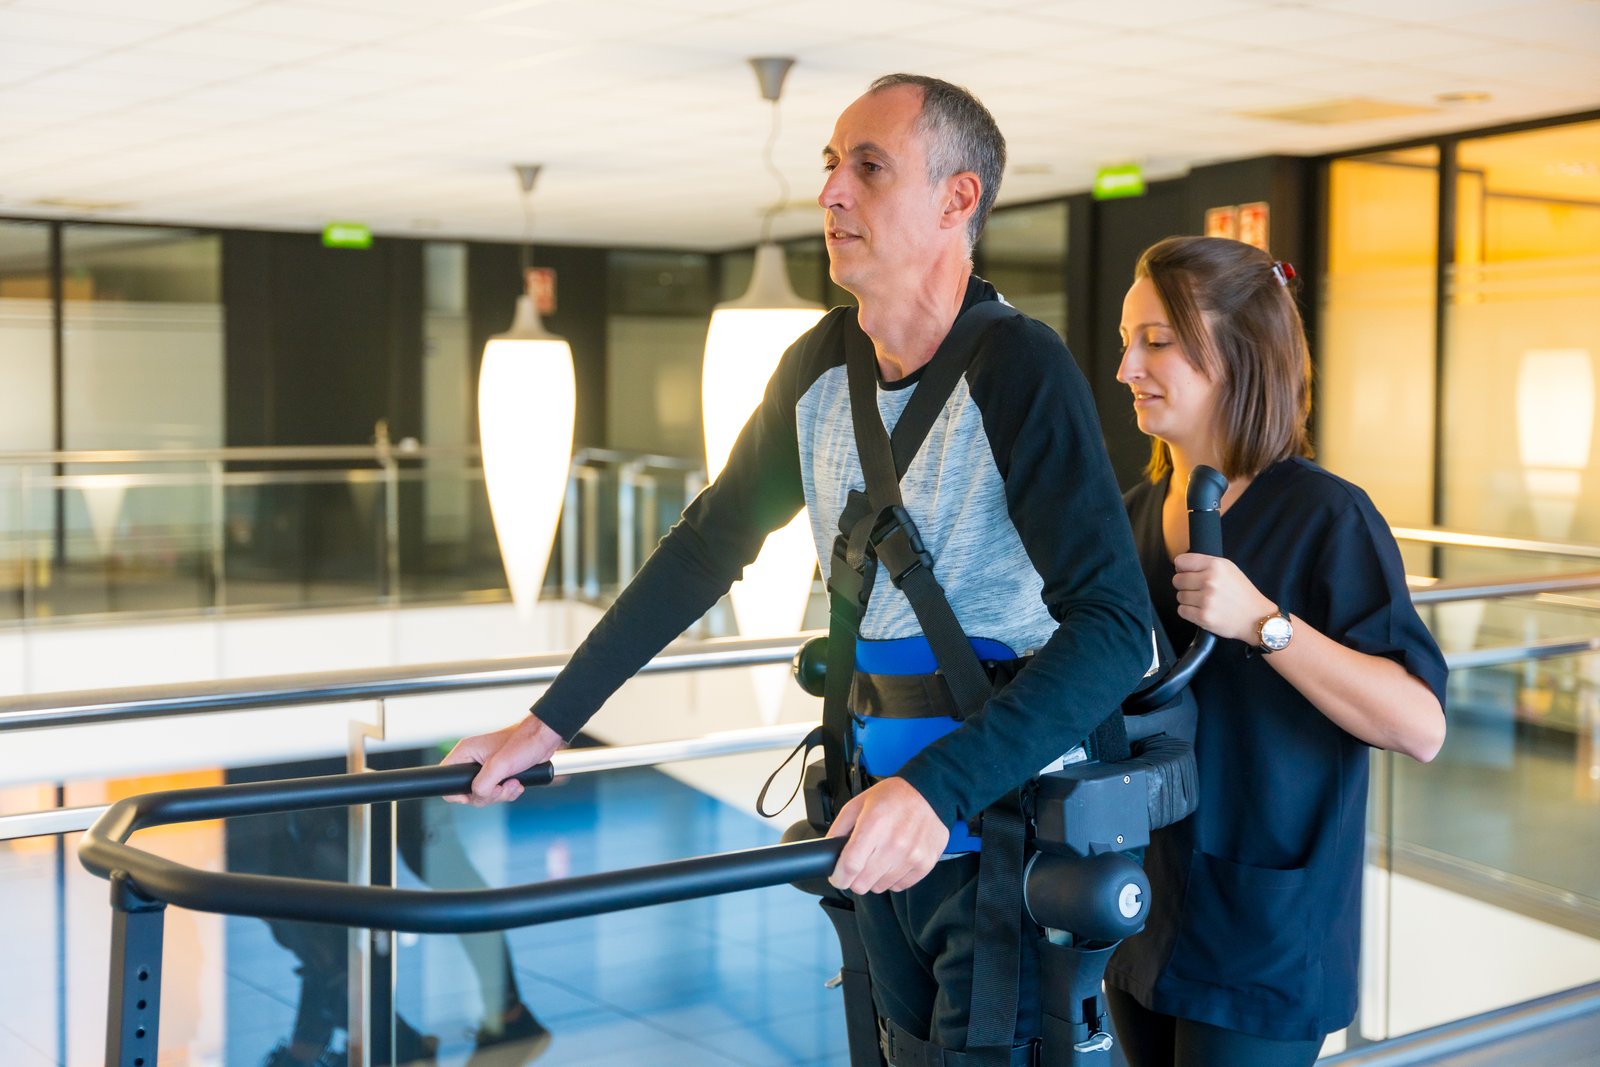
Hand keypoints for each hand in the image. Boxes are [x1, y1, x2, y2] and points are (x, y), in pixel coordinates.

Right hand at [442, 716, 564, 805]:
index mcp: (466, 752)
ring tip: (514, 783)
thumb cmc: (524, 743)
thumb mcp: (499, 766)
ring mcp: (485, 767)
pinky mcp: (498, 773)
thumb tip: (477, 796)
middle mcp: (472, 760)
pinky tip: (517, 783)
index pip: (445, 777)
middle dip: (487, 795)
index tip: (476, 794)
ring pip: (483, 794)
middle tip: (502, 787)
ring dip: (501, 794)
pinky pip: (496, 791)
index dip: (457, 792)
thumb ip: (482, 785)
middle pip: (467, 792)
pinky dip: (507, 792)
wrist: (544, 739)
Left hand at [825, 778, 947, 893]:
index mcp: (874, 825)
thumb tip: (828, 850)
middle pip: (863, 883)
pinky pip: (900, 886)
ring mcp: (911, 856)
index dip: (839, 878)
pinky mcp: (924, 863)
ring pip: (880, 887)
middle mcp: (894, 843)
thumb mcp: (858, 803)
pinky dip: (893, 878)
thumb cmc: (894, 796)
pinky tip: (894, 861)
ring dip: (875, 878)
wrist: (928, 793)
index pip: (850, 866)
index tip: (837, 878)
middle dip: (854, 878)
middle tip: (858, 866)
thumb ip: (839, 828)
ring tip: (879, 858)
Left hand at [1171, 552, 1276, 643]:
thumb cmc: (1242, 594)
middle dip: (1185, 585)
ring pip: (1179, 596)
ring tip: (1205, 602)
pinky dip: (1189, 612)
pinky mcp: (1203, 616)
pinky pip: (1182, 611)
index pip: (1181, 561)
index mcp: (1216, 565)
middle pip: (1177, 580)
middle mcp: (1209, 581)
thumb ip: (1205, 564)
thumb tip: (1180, 565)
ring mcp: (1206, 599)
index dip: (1181, 568)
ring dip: (1188, 600)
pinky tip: (1203, 610)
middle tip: (1199, 590)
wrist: (1256, 618)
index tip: (1187, 573)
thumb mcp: (1228, 569)